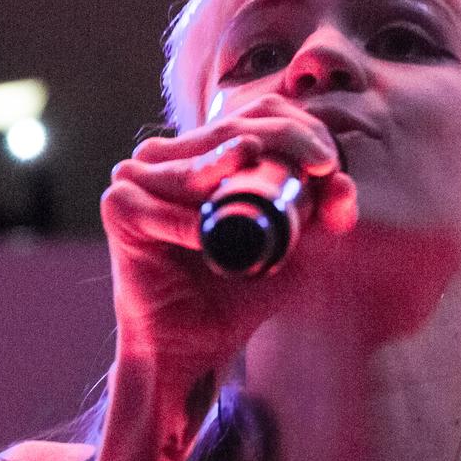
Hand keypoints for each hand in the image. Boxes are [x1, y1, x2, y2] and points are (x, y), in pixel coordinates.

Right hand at [100, 95, 359, 387]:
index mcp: (206, 150)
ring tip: (268, 204)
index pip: (259, 115)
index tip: (330, 165)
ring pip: (202, 161)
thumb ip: (321, 217)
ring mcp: (138, 176)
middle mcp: (169, 154)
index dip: (300, 130)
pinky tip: (207, 238)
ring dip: (240, 181)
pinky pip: (164, 209)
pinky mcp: (119, 206)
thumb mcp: (294, 251)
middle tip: (320, 170)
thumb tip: (342, 184)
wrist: (193, 345)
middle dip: (287, 142)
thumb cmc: (239, 293)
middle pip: (236, 127)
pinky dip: (191, 225)